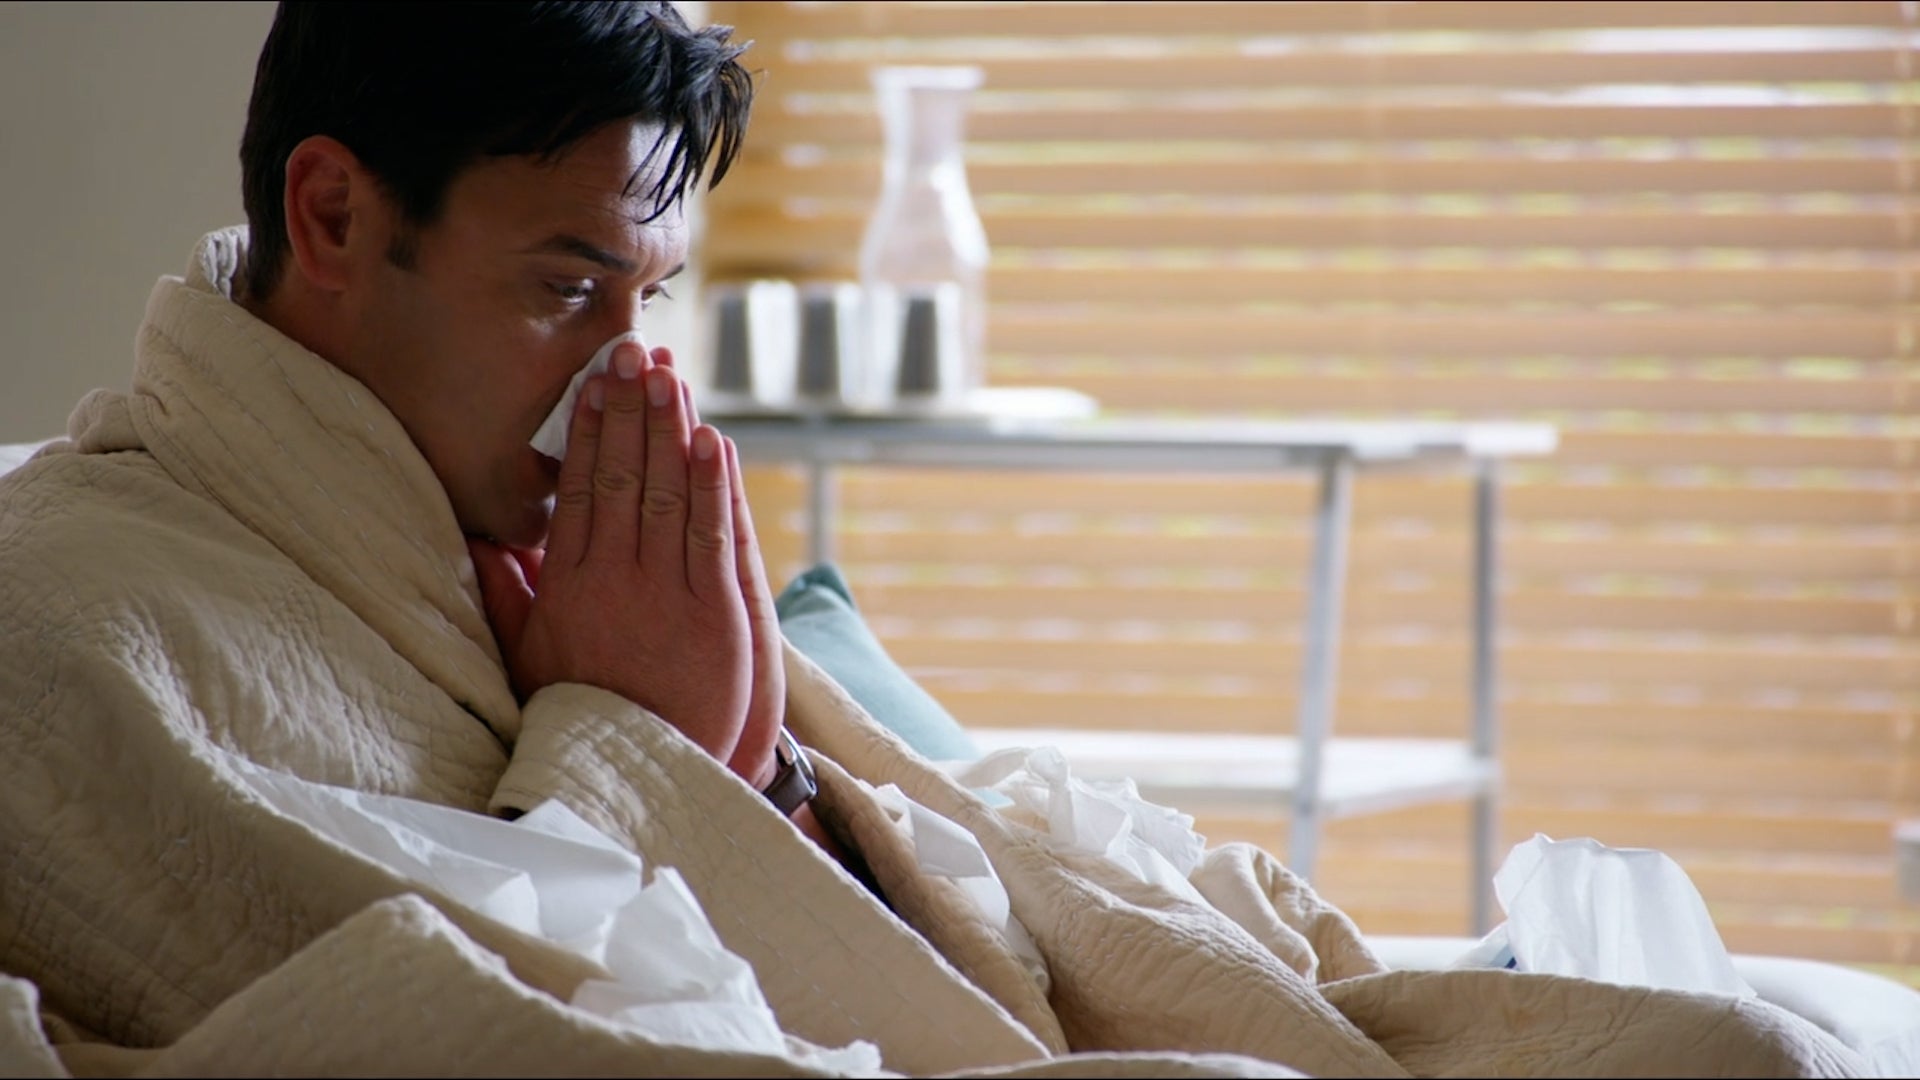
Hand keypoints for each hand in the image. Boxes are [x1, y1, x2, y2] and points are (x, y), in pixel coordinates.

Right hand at [470, 342, 774, 782]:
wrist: (633, 787)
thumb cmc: (582, 719)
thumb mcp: (530, 660)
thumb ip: (508, 596)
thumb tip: (482, 540)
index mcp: (568, 587)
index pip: (580, 489)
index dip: (589, 430)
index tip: (594, 383)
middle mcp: (615, 583)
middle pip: (624, 478)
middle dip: (630, 410)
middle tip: (633, 351)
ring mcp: (668, 598)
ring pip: (669, 496)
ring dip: (671, 430)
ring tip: (671, 375)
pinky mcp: (717, 619)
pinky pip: (713, 537)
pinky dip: (713, 486)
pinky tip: (711, 441)